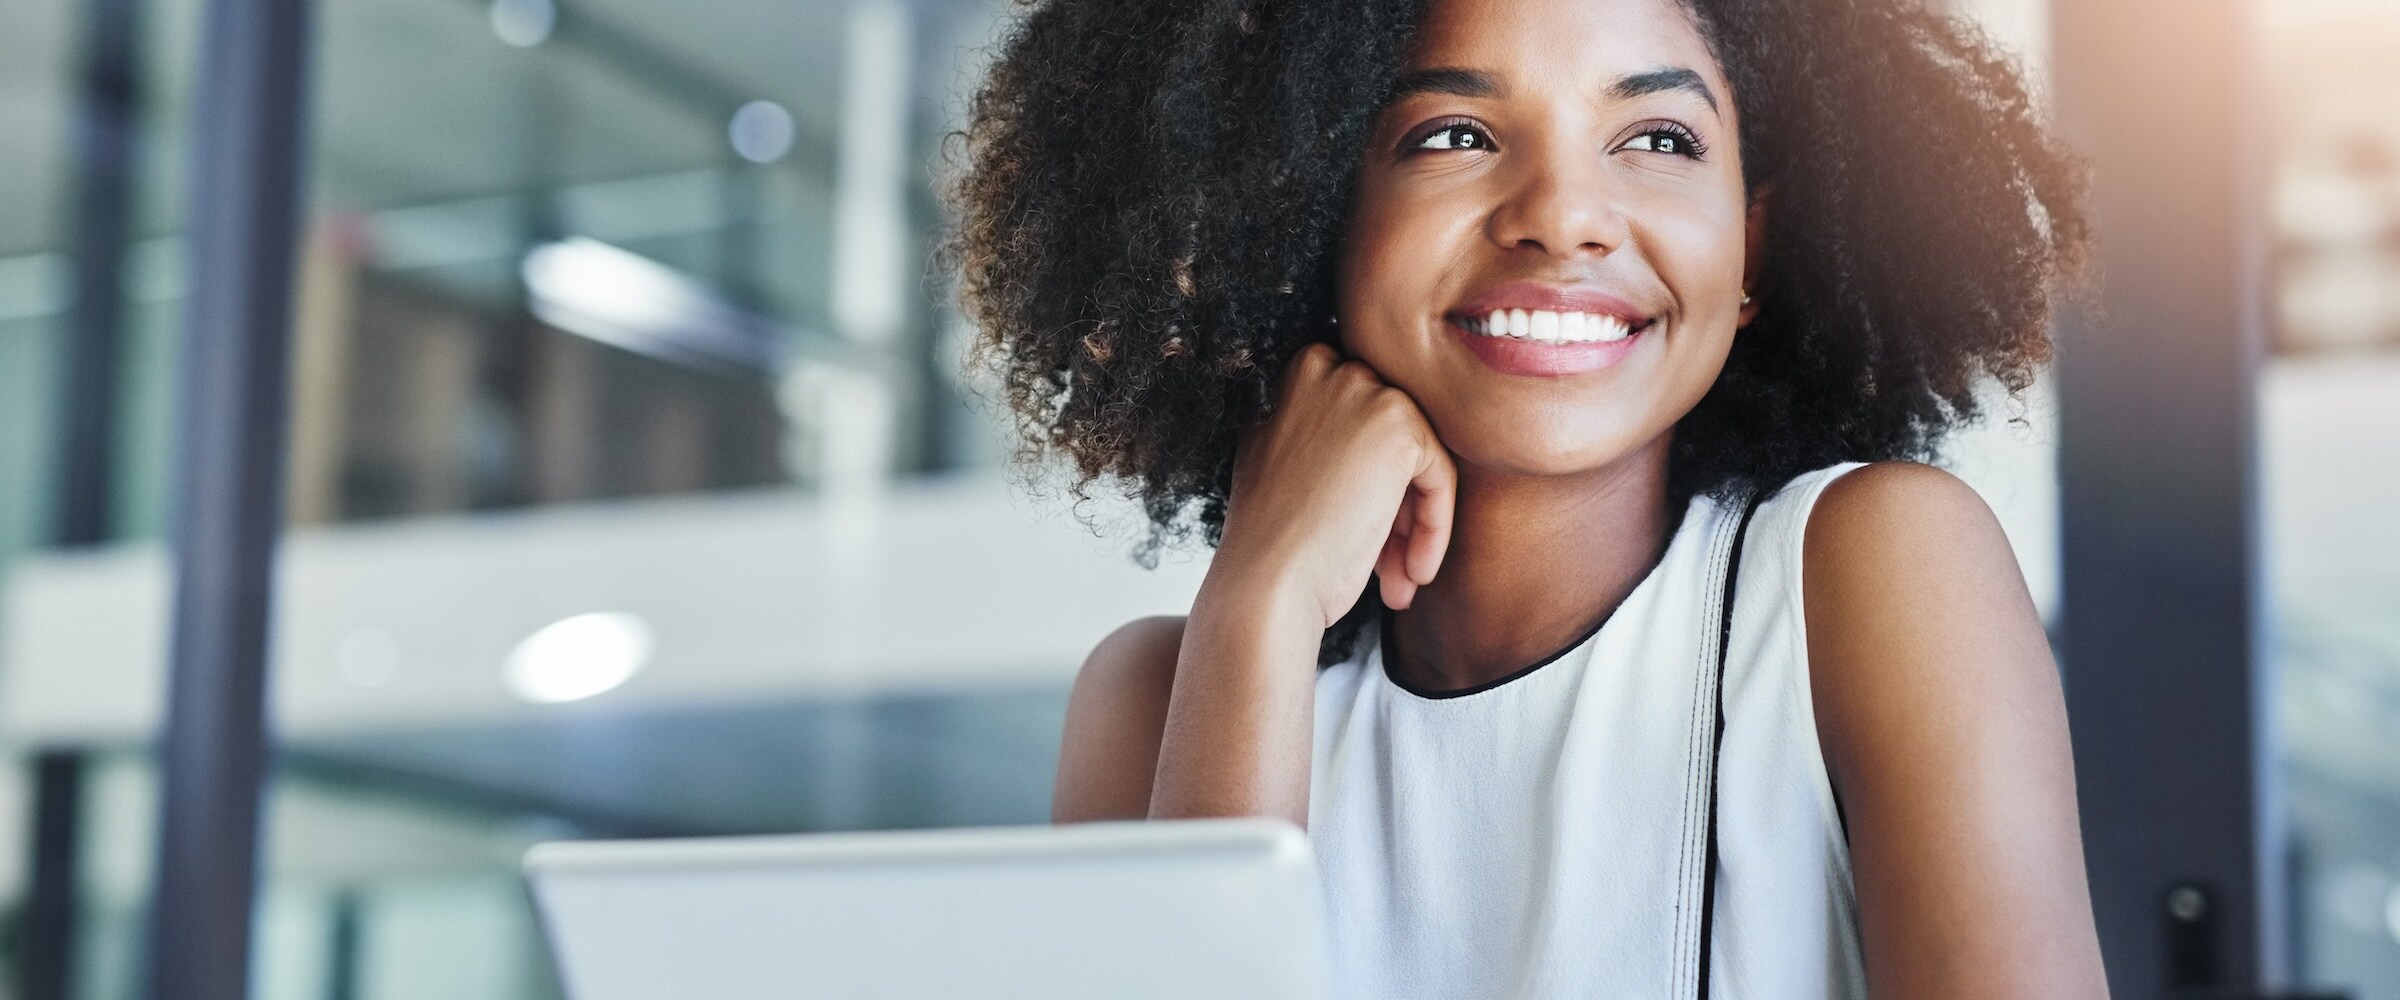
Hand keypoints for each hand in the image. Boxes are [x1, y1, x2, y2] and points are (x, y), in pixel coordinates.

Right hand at [1217, 343, 1457, 627]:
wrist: (1265, 583)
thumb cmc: (1269, 544)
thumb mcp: (1279, 465)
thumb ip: (1319, 436)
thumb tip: (1372, 449)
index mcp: (1293, 376)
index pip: (1360, 422)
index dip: (1365, 483)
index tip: (1362, 533)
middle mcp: (1325, 369)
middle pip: (1390, 438)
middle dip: (1394, 506)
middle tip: (1387, 565)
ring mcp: (1363, 391)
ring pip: (1419, 459)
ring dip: (1413, 525)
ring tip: (1399, 581)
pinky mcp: (1399, 426)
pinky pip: (1440, 476)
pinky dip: (1434, 528)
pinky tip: (1411, 574)